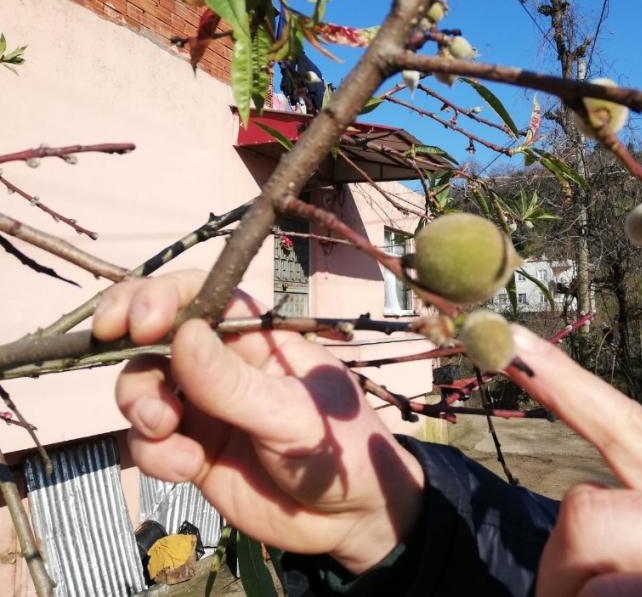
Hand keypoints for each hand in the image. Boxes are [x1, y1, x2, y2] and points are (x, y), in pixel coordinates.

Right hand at [93, 271, 424, 573]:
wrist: (349, 519)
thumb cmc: (341, 448)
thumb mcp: (292, 414)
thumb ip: (234, 384)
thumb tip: (182, 334)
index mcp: (255, 339)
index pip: (200, 296)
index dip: (159, 296)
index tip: (137, 322)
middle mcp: (222, 367)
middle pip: (155, 337)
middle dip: (130, 344)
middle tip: (118, 357)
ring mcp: (204, 409)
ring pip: (143, 389)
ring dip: (139, 403)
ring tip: (164, 427)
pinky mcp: (191, 452)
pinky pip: (149, 443)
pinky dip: (154, 453)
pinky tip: (186, 468)